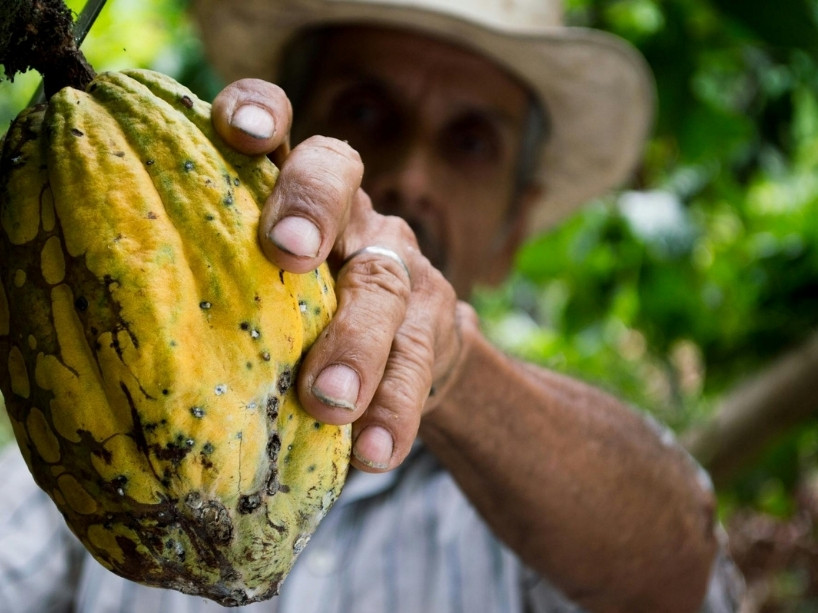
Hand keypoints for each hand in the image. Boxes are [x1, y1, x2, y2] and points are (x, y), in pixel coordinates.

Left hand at [212, 79, 468, 471]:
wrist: (407, 357)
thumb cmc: (302, 323)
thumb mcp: (261, 293)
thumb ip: (217, 288)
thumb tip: (103, 339)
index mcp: (293, 194)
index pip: (280, 126)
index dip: (261, 112)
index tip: (238, 131)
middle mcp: (350, 214)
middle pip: (338, 176)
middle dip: (312, 207)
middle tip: (288, 253)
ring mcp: (399, 264)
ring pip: (384, 282)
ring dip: (356, 342)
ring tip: (328, 401)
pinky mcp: (436, 324)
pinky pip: (420, 362)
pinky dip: (395, 409)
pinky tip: (373, 451)